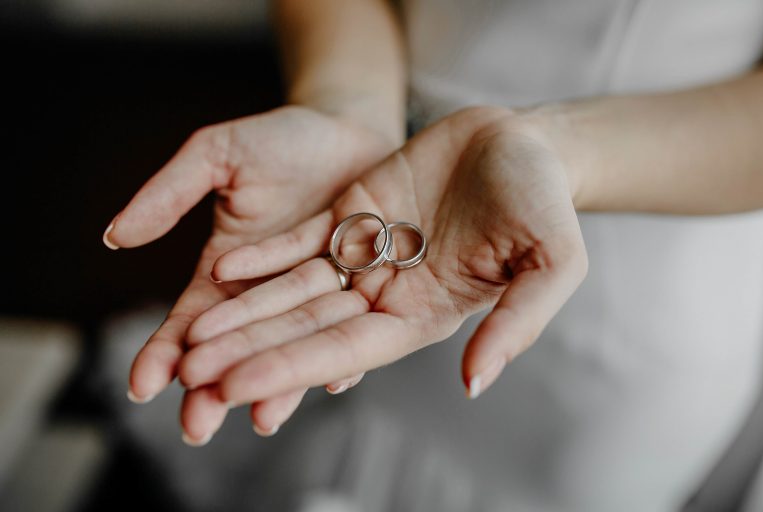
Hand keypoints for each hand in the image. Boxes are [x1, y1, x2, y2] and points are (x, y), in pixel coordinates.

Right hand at [103, 106, 394, 443]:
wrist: (348, 128)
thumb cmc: (281, 139)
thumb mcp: (218, 156)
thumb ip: (170, 194)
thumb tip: (114, 236)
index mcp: (227, 272)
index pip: (190, 321)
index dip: (165, 351)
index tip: (142, 384)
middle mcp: (268, 295)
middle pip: (238, 350)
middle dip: (214, 388)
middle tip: (196, 427)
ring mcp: (314, 296)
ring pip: (291, 349)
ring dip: (276, 385)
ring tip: (260, 418)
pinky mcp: (360, 290)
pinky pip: (348, 328)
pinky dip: (341, 354)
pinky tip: (333, 381)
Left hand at [179, 106, 588, 434]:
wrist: (523, 140)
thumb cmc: (544, 202)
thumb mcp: (550, 262)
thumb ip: (517, 323)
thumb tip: (474, 383)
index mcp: (424, 314)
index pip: (347, 350)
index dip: (291, 369)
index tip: (236, 388)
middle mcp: (388, 292)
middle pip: (307, 328)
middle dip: (250, 350)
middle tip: (192, 373)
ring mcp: (368, 253)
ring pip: (295, 289)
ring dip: (244, 311)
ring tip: (191, 336)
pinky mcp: (355, 214)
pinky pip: (302, 240)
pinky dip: (264, 256)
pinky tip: (222, 272)